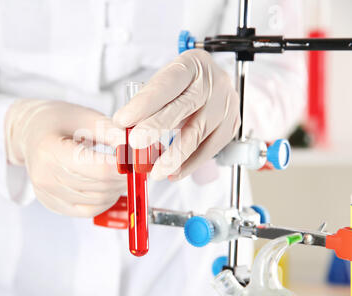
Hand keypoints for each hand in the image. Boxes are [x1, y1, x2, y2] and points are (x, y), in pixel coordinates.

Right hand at [5, 99, 125, 216]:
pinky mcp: (51, 203)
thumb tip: (135, 148)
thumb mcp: (85, 116)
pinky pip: (87, 211)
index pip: (97, 168)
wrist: (29, 132)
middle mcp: (44, 175)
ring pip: (96, 201)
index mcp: (49, 149)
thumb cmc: (55, 120)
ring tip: (121, 174)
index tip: (135, 160)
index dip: (122, 167)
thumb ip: (111, 131)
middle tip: (134, 166)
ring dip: (116, 190)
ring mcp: (46, 193)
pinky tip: (109, 187)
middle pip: (99, 186)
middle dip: (123, 178)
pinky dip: (104, 202)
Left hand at [113, 49, 239, 180]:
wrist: (212, 85)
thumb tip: (123, 130)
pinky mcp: (231, 125)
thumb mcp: (162, 84)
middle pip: (183, 107)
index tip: (123, 120)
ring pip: (197, 134)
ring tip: (154, 171)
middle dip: (156, 127)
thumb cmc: (182, 86)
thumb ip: (144, 104)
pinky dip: (189, 164)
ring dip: (173, 156)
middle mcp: (212, 82)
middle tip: (136, 144)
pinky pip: (209, 150)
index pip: (166, 84)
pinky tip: (173, 172)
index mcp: (191, 65)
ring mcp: (225, 104)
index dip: (144, 103)